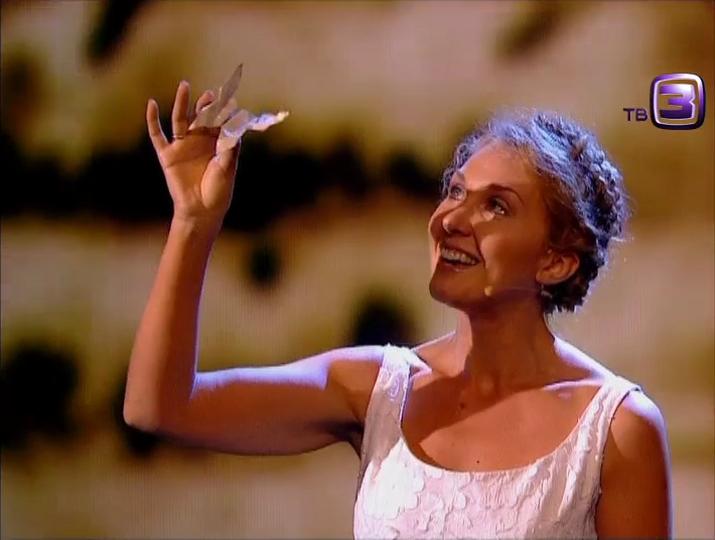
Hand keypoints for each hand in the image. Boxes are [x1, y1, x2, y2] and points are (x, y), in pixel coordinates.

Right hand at [146, 80, 240, 228]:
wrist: (202, 210)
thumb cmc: (219, 190)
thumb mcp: (227, 166)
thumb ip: (229, 146)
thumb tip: (235, 124)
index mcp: (216, 143)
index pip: (219, 120)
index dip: (222, 109)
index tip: (229, 97)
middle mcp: (199, 141)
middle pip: (200, 117)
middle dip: (206, 105)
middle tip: (211, 95)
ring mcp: (182, 146)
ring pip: (180, 119)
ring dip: (182, 102)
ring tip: (185, 85)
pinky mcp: (167, 155)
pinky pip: (157, 134)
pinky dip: (153, 119)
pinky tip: (151, 103)